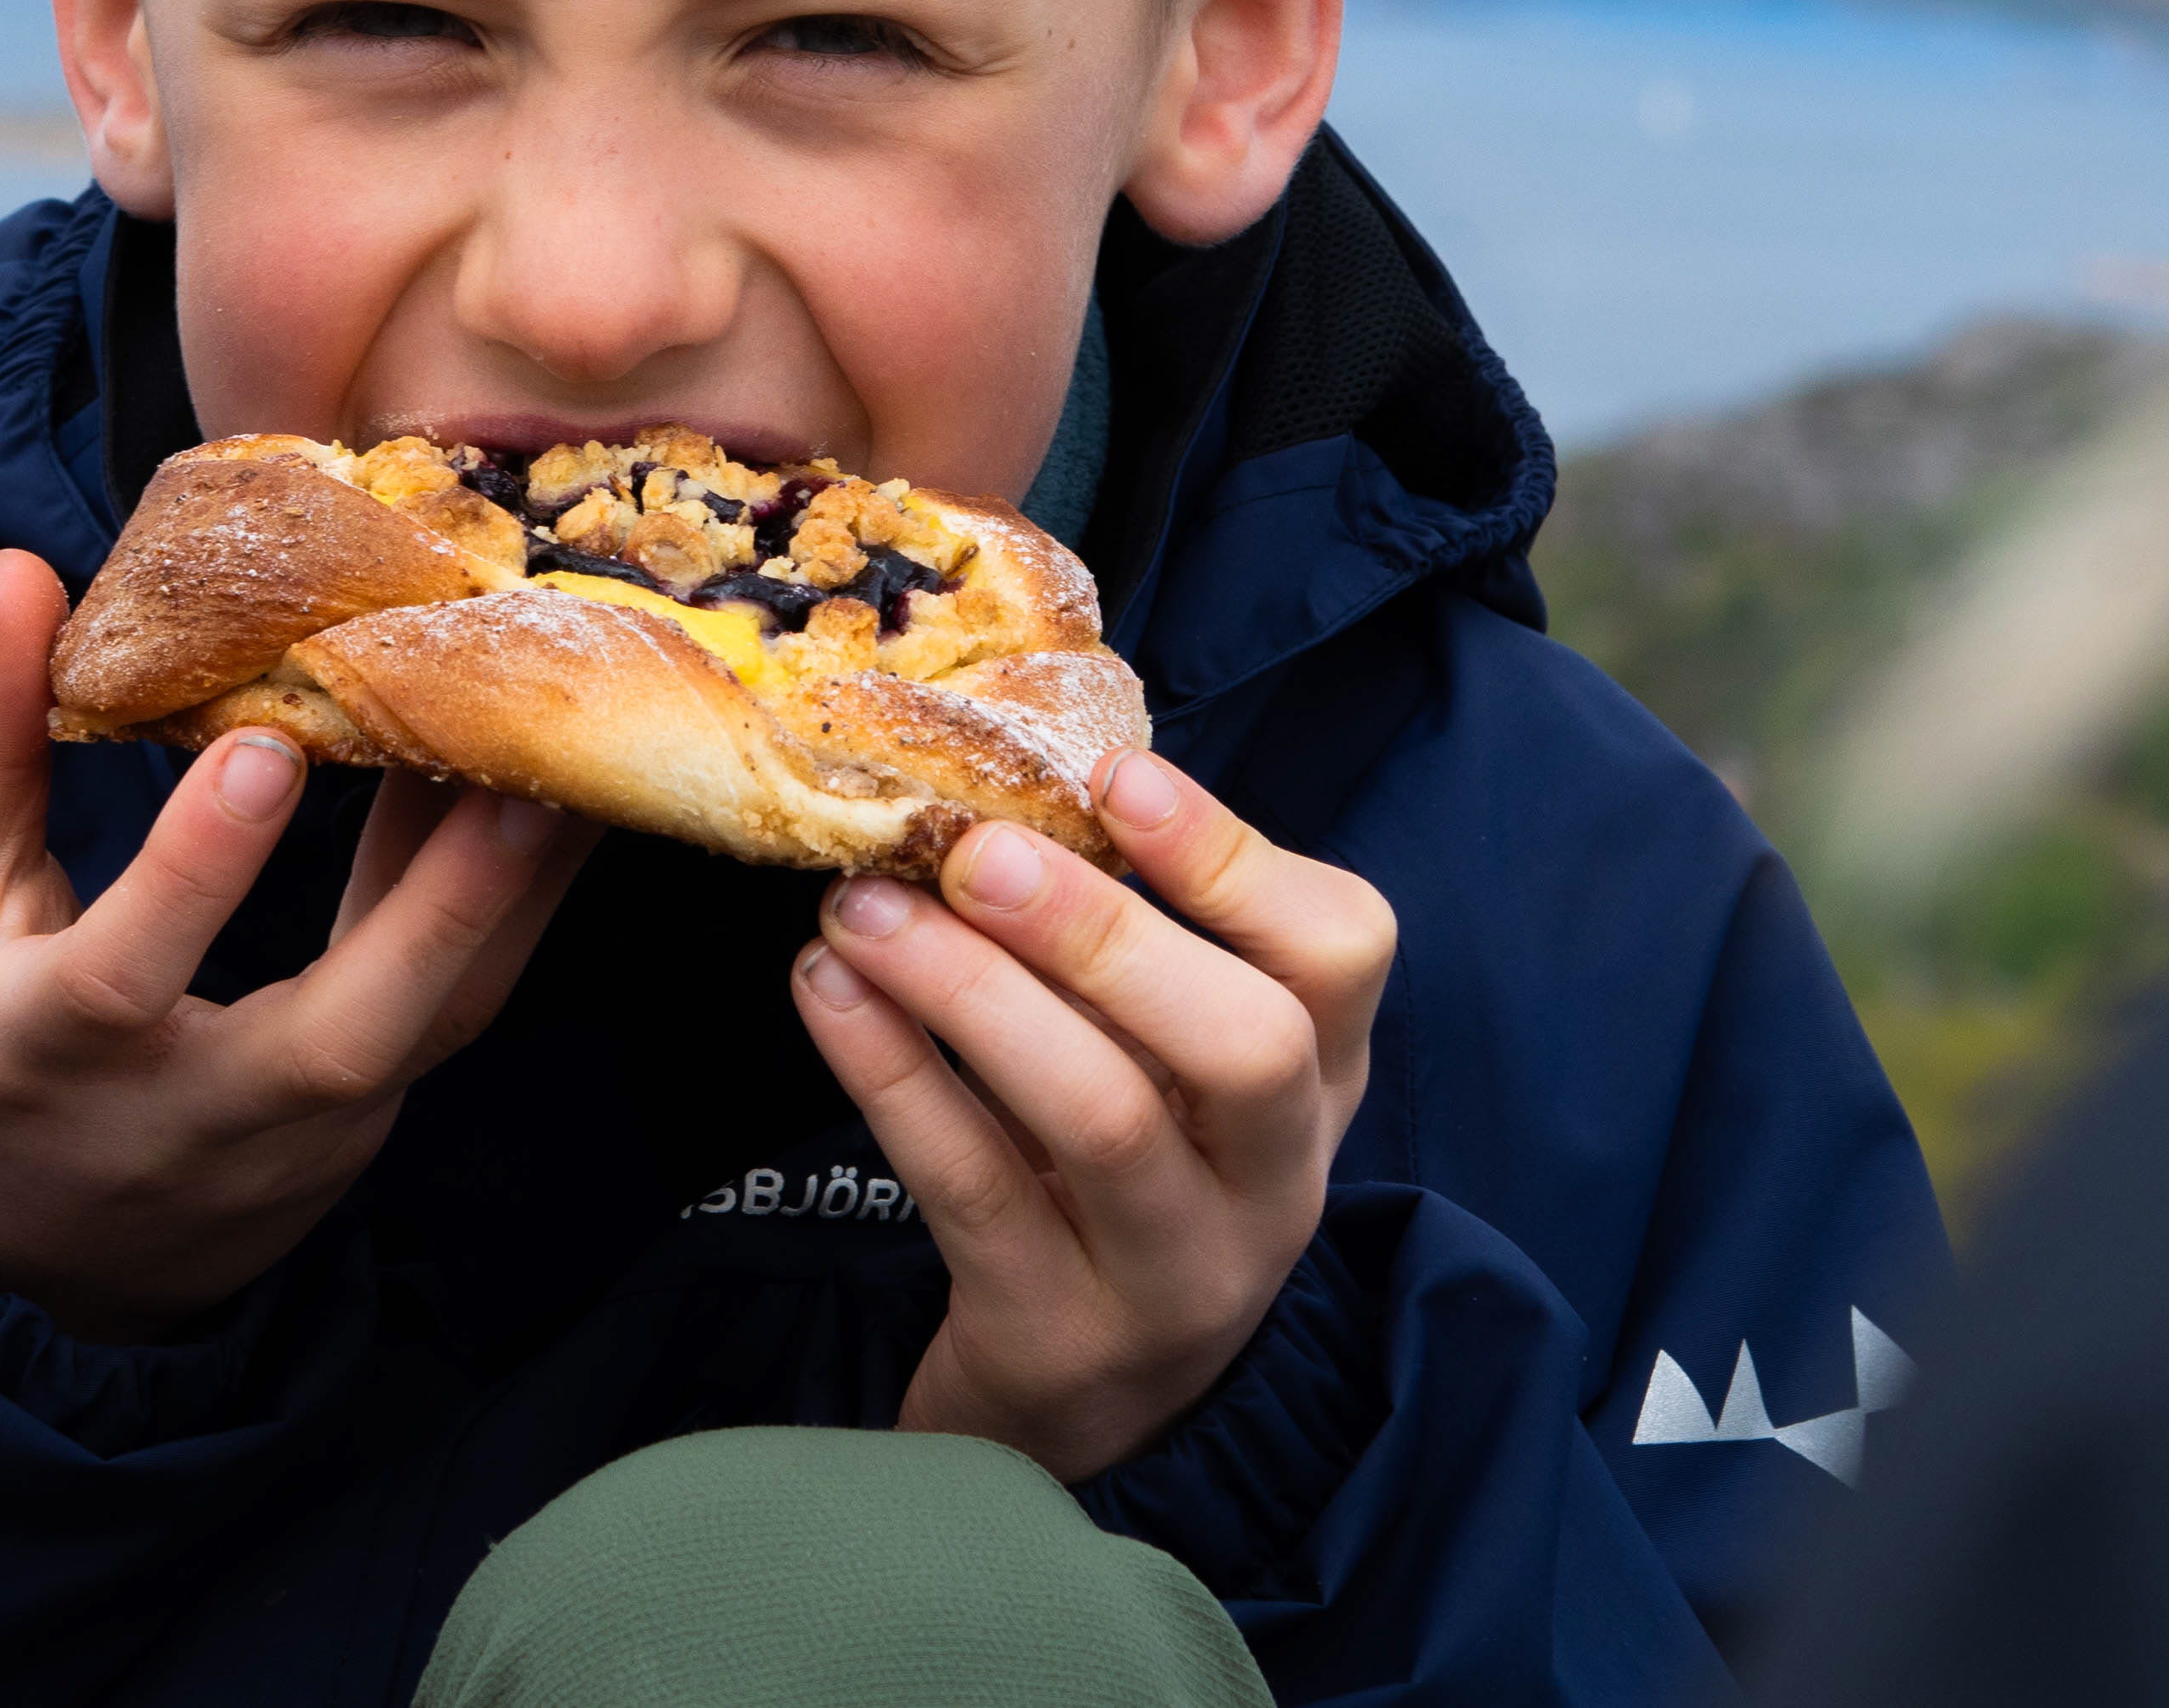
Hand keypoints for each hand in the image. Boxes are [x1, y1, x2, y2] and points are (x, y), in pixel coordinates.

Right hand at [0, 550, 596, 1336]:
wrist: (19, 1256)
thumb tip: (14, 570)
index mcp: (43, 1054)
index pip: (124, 972)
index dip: (198, 867)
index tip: (264, 743)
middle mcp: (184, 1116)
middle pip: (337, 1039)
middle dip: (441, 906)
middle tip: (523, 767)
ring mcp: (294, 1140)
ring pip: (433, 1026)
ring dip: (516, 890)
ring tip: (580, 749)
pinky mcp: (366, 1127)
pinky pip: (451, 1011)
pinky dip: (504, 902)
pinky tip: (547, 789)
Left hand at [790, 747, 1394, 1479]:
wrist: (1082, 1396)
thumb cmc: (1126, 1161)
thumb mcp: (1168, 1054)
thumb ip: (1129, 932)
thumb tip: (1010, 771)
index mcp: (1315, 1075)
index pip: (1340, 951)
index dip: (1233, 856)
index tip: (1115, 776)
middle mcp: (1273, 1177)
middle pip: (1242, 1046)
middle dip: (1104, 932)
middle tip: (974, 851)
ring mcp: (1177, 1273)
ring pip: (1100, 1119)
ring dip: (968, 990)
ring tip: (860, 908)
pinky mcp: (1059, 1334)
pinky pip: (974, 1190)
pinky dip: (892, 1076)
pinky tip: (827, 989)